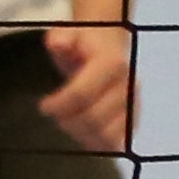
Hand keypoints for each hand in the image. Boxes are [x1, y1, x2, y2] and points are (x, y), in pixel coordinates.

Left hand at [39, 21, 136, 154]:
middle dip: (67, 120)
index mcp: (112, 64)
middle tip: (53, 114)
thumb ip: (61, 38)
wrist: (107, 47)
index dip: (58, 104)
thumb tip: (58, 44)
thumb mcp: (67, 33)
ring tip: (66, 121)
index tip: (43, 106)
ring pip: (107, 137)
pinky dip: (96, 144)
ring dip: (80, 134)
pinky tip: (80, 133)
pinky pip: (117, 144)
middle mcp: (129, 86)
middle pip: (94, 119)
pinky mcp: (134, 121)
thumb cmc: (82, 44)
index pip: (82, 94)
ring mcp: (134, 106)